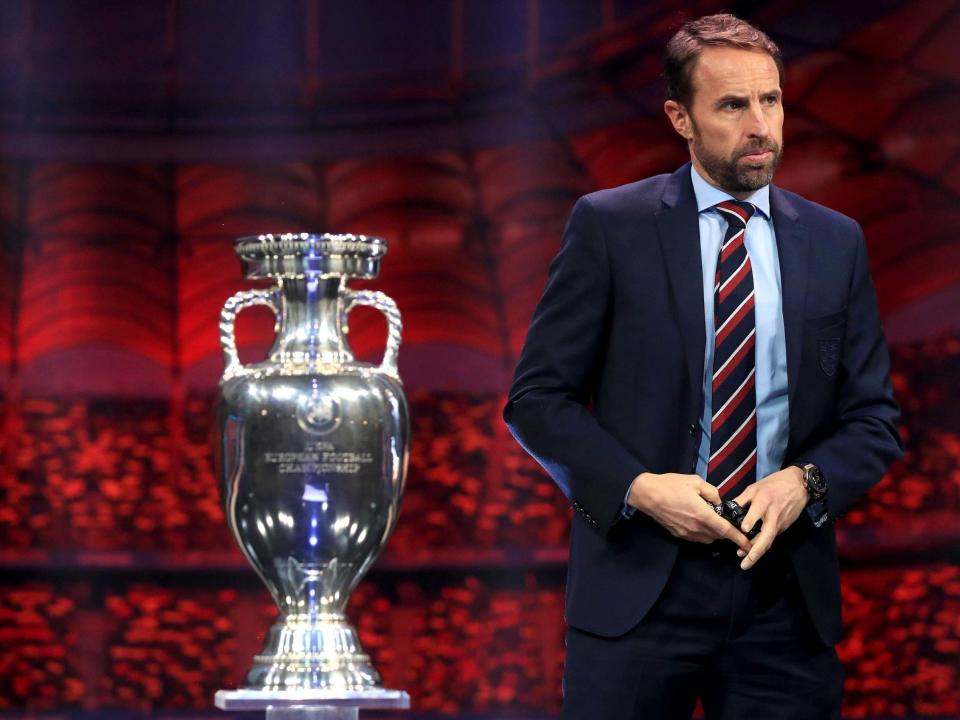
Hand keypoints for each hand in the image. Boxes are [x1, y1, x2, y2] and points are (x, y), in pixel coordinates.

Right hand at [628, 472, 751, 553]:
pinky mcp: (678, 534)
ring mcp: (686, 533)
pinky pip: (696, 537)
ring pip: (707, 538)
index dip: (739, 539)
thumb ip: (712, 492)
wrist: (646, 494)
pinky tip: (698, 520)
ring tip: (711, 519)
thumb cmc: (670, 485)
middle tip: (727, 521)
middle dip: (725, 532)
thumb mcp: (695, 481)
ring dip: (713, 532)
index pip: (726, 531)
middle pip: (718, 536)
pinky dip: (702, 532)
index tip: (749, 545)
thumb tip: (719, 502)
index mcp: (702, 514)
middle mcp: (696, 528)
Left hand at [731, 467, 807, 569]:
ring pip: (769, 540)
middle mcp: (773, 515)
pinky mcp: (783, 527)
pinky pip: (771, 538)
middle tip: (744, 562)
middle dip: (755, 550)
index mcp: (764, 500)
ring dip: (758, 552)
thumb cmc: (774, 484)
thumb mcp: (754, 487)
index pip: (757, 511)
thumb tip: (727, 510)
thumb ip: (741, 500)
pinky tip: (753, 551)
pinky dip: (763, 545)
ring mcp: (780, 523)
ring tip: (745, 561)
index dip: (750, 520)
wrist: (800, 485)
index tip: (743, 529)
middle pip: (766, 535)